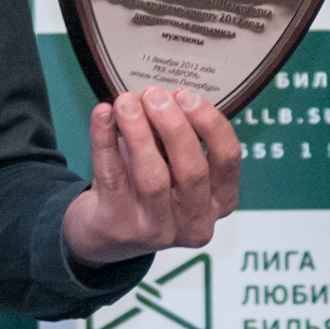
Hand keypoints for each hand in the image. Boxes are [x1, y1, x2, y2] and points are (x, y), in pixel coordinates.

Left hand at [63, 85, 241, 265]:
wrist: (105, 233)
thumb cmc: (144, 188)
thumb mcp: (171, 165)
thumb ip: (173, 137)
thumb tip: (161, 95)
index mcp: (219, 201)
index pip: (228, 160)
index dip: (210, 124)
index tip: (186, 95)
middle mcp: (196, 221)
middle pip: (193, 170)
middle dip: (174, 127)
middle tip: (154, 95)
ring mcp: (158, 229)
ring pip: (153, 177)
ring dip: (139, 133)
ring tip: (126, 102)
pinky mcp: (120, 225)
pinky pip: (112, 176)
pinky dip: (104, 140)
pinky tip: (101, 115)